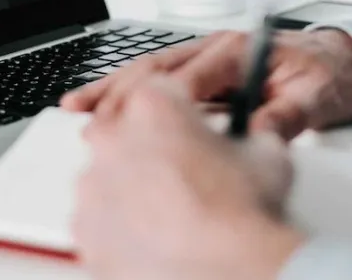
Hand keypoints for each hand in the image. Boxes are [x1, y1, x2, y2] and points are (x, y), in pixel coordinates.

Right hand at [61, 29, 351, 139]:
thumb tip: (258, 137)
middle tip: (88, 116)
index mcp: (238, 49)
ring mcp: (206, 58)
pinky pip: (159, 80)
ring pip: (149, 70)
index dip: (159, 102)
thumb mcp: (317, 99)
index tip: (135, 126)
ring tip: (78, 106)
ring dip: (114, 88)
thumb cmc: (330, 75)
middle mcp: (216, 48)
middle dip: (119, 91)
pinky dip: (130, 92)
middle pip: (155, 67)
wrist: (346, 62)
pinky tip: (106, 105)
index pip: (189, 76)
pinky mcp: (204, 72)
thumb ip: (285, 117)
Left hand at [74, 74, 304, 279]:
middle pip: (124, 132)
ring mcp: (92, 187)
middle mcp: (112, 139)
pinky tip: (155, 239)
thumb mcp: (266, 152)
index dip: (182, 111)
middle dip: (149, 149)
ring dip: (131, 190)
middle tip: (182, 174)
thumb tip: (252, 138)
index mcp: (153, 105)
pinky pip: (98, 222)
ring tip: (172, 214)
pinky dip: (119, 229)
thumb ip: (247, 134)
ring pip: (107, 178)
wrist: (228, 270)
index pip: (159, 90)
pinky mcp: (84, 231)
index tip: (190, 128)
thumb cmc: (243, 213)